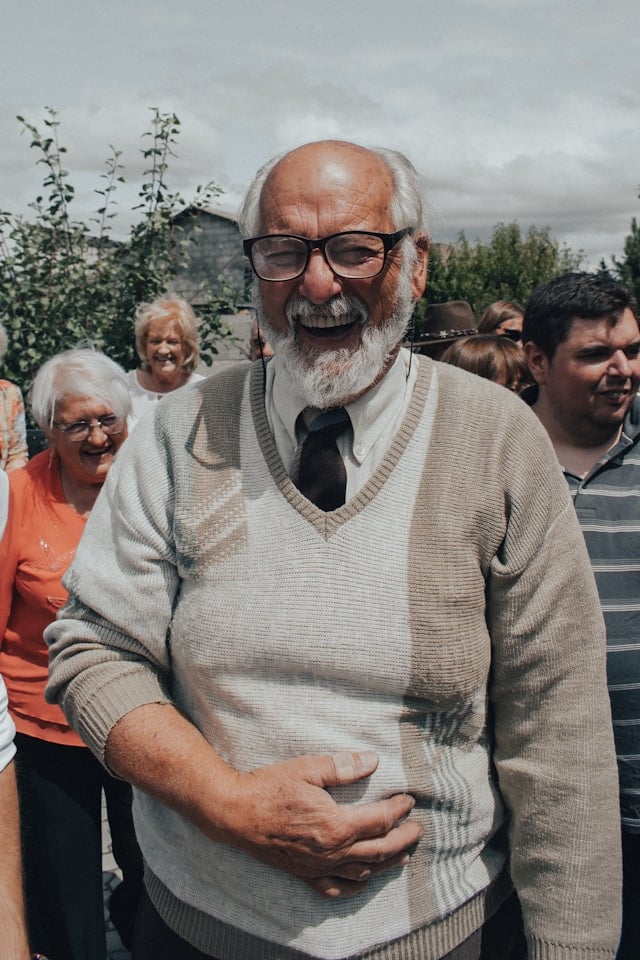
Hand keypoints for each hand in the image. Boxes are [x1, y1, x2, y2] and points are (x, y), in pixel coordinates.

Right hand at [219, 750, 421, 897]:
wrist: (234, 813)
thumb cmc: (269, 788)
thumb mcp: (307, 769)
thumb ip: (342, 767)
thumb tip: (373, 761)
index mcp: (336, 825)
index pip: (379, 821)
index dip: (398, 810)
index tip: (408, 800)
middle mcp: (331, 851)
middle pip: (378, 850)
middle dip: (402, 840)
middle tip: (417, 830)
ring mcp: (317, 866)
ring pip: (362, 871)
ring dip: (386, 863)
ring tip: (402, 856)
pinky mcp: (303, 873)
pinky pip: (335, 887)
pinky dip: (354, 885)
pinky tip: (363, 880)